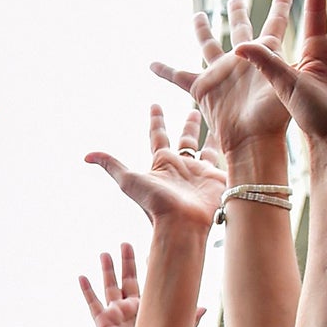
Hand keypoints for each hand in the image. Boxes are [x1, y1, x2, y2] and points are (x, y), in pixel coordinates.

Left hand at [85, 105, 225, 229]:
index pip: (158, 135)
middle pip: (185, 139)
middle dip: (189, 123)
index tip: (155, 104)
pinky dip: (230, 148)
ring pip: (206, 147)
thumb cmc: (154, 203)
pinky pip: (225, 158)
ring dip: (210, 134)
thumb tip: (86, 155)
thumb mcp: (128, 181)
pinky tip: (240, 137)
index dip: (156, 120)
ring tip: (217, 119)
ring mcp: (201, 172)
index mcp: (161, 163)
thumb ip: (111, 165)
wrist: (182, 222)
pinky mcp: (218, 177)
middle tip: (193, 106)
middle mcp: (182, 166)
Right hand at [154, 0, 293, 160]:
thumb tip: (244, 45)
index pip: (275, 23)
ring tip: (198, 16)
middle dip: (236, 13)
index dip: (281, 7)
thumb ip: (266, 58)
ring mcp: (221, 73)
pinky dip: (164, 71)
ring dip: (202, 30)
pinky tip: (151, 64)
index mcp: (266, 54)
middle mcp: (242, 60)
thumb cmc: (274, 115)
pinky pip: (178, 76)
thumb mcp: (281, 79)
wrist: (253, 139)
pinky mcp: (202, 89)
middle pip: (239, 28)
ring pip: (208, 45)